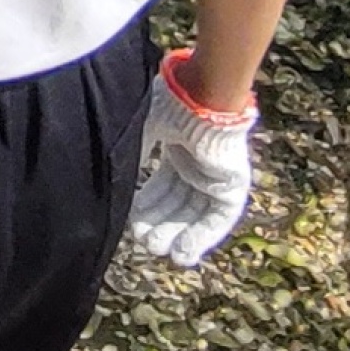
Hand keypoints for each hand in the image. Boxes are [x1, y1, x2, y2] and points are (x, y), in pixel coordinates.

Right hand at [129, 46, 256, 268]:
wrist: (201, 98)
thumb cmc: (173, 108)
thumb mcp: (146, 132)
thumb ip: (136, 154)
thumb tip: (116, 173)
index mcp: (181, 150)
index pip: (163, 185)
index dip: (149, 206)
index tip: (134, 224)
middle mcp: (200, 165)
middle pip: (179, 202)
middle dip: (161, 224)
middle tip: (144, 242)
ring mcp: (218, 176)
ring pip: (196, 214)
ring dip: (178, 235)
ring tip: (159, 251)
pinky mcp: (233, 186)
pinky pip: (219, 219)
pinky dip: (202, 236)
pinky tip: (184, 252)